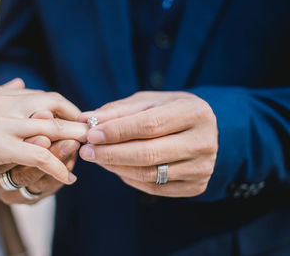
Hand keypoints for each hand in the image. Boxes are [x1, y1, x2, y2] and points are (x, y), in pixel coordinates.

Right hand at [0, 79, 86, 189]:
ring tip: (90, 150)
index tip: (82, 120)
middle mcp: (4, 103)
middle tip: (95, 132)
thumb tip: (22, 82)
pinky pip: (36, 154)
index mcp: (1, 95)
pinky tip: (67, 178)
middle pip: (53, 104)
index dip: (68, 108)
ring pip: (49, 127)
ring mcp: (0, 123)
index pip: (45, 95)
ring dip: (74, 139)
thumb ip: (2, 94)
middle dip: (78, 118)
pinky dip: (56, 166)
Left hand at [78, 91, 217, 196]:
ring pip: (150, 174)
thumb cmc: (169, 111)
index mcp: (195, 113)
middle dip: (111, 154)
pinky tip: (116, 168)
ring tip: (97, 158)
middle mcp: (204, 142)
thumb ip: (117, 111)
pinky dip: (130, 179)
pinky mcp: (196, 186)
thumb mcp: (147, 102)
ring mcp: (202, 168)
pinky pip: (154, 188)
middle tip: (86, 151)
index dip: (117, 131)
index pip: (150, 125)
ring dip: (116, 167)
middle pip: (149, 153)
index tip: (91, 134)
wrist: (203, 131)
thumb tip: (84, 120)